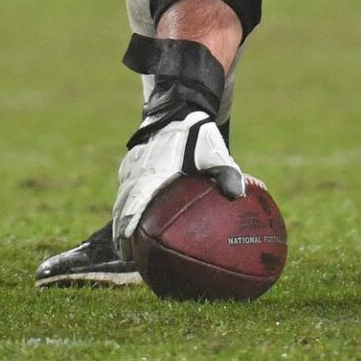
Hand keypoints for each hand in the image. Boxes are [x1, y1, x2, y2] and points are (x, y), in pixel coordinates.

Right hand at [113, 109, 245, 256]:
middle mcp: (137, 170)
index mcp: (153, 171)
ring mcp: (132, 166)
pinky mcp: (132, 163)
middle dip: (121, 230)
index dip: (129, 223)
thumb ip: (226, 172)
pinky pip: (125, 188)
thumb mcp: (214, 151)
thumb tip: (240, 194)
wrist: (179, 106)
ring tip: (125, 244)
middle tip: (125, 254)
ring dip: (121, 219)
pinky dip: (125, 205)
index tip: (127, 242)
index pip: (136, 201)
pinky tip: (131, 218)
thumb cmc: (197, 131)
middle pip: (122, 205)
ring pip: (121, 198)